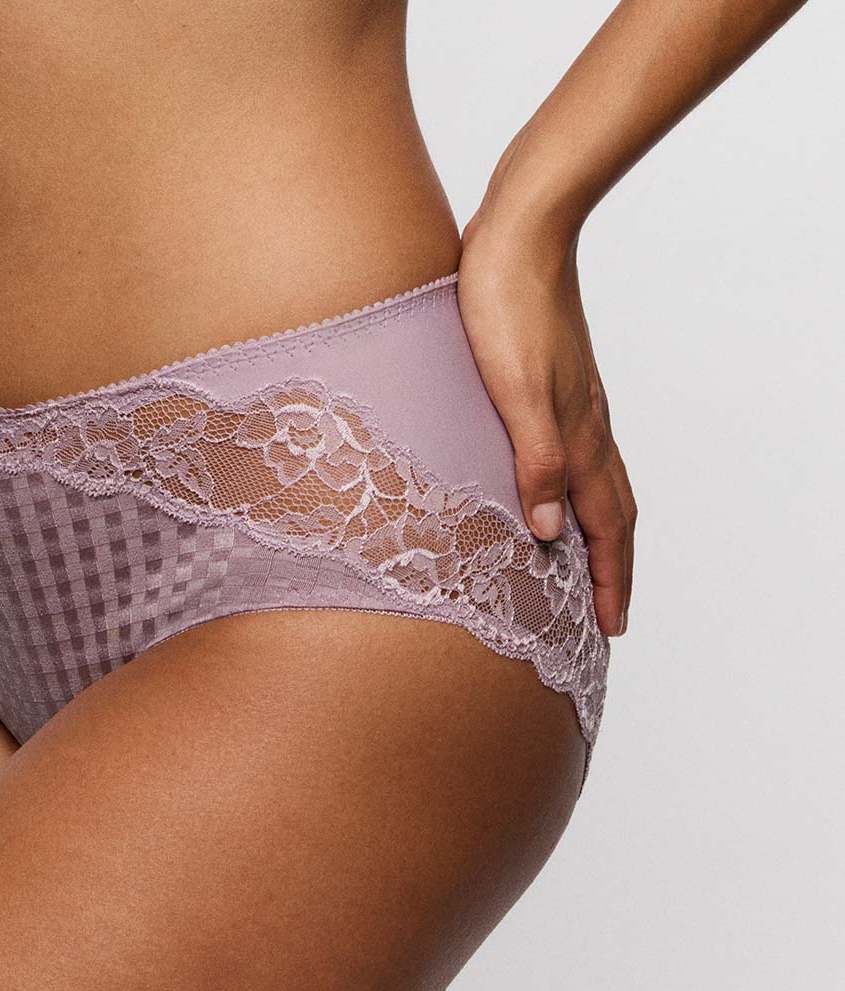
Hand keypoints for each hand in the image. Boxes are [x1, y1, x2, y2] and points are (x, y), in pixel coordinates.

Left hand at [456, 209, 635, 637]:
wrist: (519, 234)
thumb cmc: (507, 308)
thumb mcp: (515, 392)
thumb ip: (535, 460)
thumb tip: (550, 532)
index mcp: (578, 434)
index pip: (605, 526)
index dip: (610, 579)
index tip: (612, 627)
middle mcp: (583, 425)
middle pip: (610, 512)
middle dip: (612, 568)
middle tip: (607, 613)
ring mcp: (571, 404)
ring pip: (594, 484)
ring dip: (595, 532)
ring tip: (585, 565)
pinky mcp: (551, 384)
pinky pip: (573, 456)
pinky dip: (572, 491)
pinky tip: (549, 489)